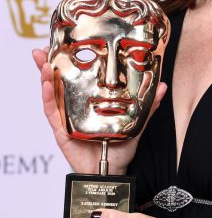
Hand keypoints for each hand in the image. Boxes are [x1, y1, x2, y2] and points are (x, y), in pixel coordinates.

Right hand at [32, 47, 166, 174]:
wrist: (110, 173)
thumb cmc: (119, 149)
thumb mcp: (135, 123)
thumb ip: (147, 106)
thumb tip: (162, 87)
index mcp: (90, 102)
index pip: (79, 78)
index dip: (70, 62)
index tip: (65, 44)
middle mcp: (76, 107)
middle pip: (60, 82)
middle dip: (50, 64)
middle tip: (42, 47)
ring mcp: (66, 119)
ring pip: (52, 94)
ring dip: (45, 77)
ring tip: (42, 61)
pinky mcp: (61, 131)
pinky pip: (52, 112)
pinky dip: (48, 98)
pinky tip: (47, 85)